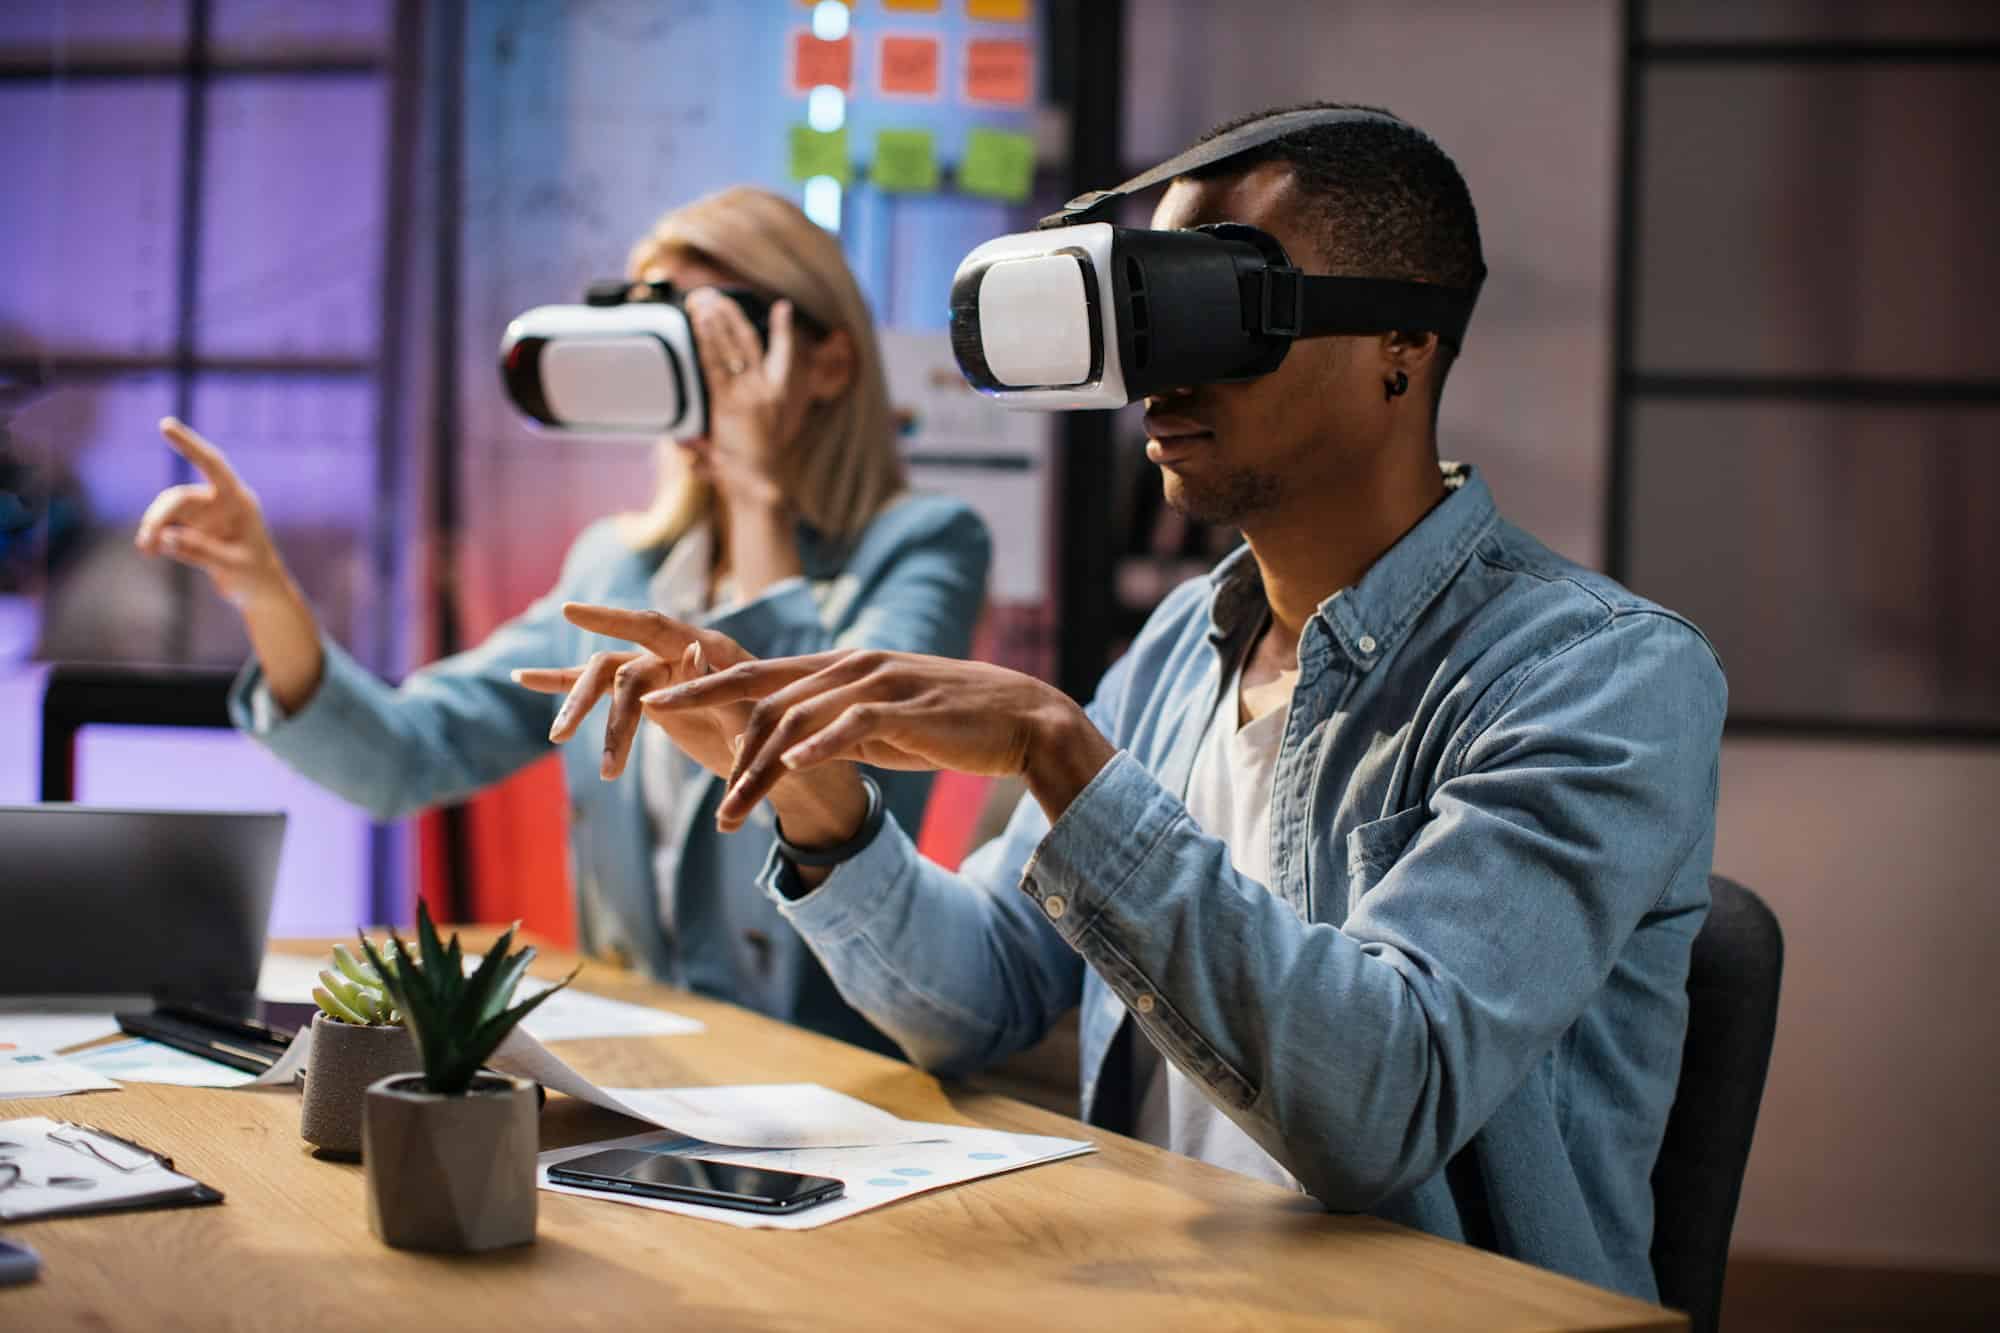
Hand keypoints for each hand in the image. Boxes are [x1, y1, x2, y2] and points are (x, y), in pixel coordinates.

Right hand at [134, 417, 290, 607]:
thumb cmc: (254, 575)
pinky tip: (150, 551)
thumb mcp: (232, 566)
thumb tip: (165, 538)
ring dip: (154, 527)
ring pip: (169, 510)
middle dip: (159, 516)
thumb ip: (201, 552)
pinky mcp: (194, 528)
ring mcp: (205, 515)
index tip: (165, 425)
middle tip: (146, 542)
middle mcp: (220, 502)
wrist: (259, 591)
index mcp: (239, 501)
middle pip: (180, 497)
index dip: (190, 444)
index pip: (212, 464)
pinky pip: (168, 526)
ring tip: (145, 550)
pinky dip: (158, 537)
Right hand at [511, 604, 869, 844]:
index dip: (612, 618)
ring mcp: (662, 674)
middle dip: (592, 702)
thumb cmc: (783, 741)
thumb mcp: (759, 716)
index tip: (571, 611)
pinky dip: (564, 683)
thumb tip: (693, 649)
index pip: (651, 625)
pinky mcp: (650, 698)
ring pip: (606, 682)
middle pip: (620, 666)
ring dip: (578, 708)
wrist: (792, 766)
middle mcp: (680, 654)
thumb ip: (724, 685)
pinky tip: (522, 677)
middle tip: (564, 736)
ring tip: (558, 740)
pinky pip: (602, 689)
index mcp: (710, 647)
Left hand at [641, 650, 1118, 828]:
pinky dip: (818, 746)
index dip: (700, 682)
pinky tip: (789, 768)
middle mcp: (849, 667)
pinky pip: (853, 725)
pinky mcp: (907, 710)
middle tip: (651, 727)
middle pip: (761, 689)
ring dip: (755, 768)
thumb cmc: (946, 726)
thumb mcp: (876, 726)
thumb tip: (788, 750)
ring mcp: (877, 685)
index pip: (754, 672)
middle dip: (703, 710)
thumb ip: (831, 726)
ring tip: (728, 814)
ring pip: (796, 718)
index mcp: (838, 669)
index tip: (650, 697)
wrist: (1021, 720)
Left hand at [685, 288, 812, 514]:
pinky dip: (706, 342)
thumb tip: (684, 445)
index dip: (783, 329)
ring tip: (703, 301)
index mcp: (778, 395)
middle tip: (716, 296)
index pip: (785, 355)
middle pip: (749, 342)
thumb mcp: (738, 451)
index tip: (781, 307)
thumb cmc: (753, 472)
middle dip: (733, 316)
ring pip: (731, 347)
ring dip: (716, 321)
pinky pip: (714, 365)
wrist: (761, 486)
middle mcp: (766, 390)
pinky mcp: (729, 403)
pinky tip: (699, 324)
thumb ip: (712, 443)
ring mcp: (748, 395)